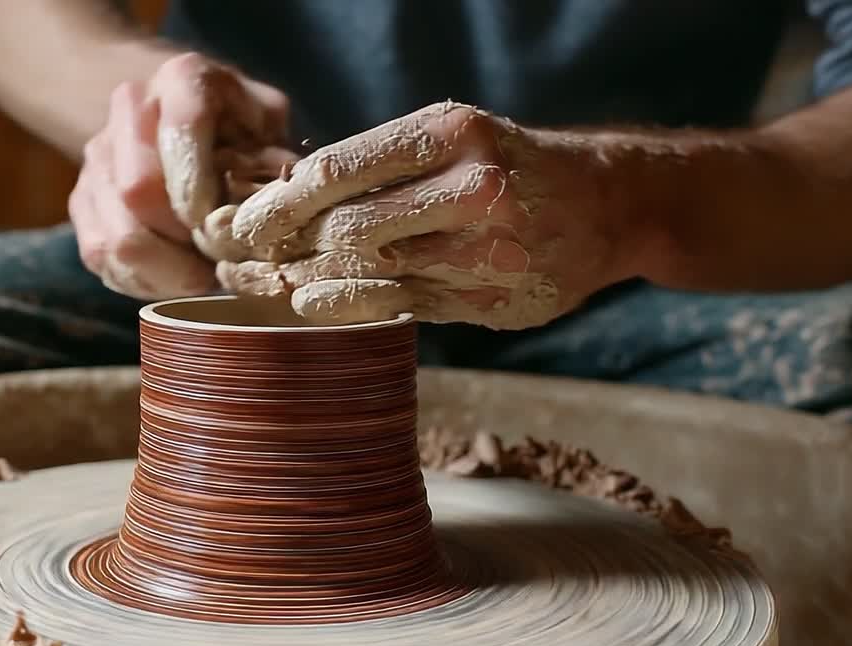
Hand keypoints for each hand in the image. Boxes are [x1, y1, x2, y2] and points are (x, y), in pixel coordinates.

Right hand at [69, 52, 291, 299]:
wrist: (175, 117)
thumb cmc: (237, 127)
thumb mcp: (267, 125)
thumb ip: (275, 156)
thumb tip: (277, 207)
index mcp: (183, 79)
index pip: (182, 129)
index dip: (198, 185)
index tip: (217, 225)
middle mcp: (129, 109)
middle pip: (137, 189)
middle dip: (182, 239)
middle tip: (217, 260)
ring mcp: (97, 156)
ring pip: (115, 234)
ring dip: (164, 269)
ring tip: (200, 275)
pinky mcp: (81, 201)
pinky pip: (100, 256)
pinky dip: (140, 280)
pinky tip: (173, 277)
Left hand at [207, 102, 638, 328]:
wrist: (605, 206)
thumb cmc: (505, 165)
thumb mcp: (453, 137)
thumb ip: (380, 163)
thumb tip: (286, 195)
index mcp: (453, 134)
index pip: (337, 170)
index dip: (280, 202)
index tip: (246, 218)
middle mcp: (473, 189)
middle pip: (346, 227)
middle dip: (289, 244)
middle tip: (254, 254)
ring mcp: (484, 251)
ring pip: (370, 271)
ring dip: (312, 278)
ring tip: (278, 276)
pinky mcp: (489, 299)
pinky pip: (399, 305)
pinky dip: (347, 304)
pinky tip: (315, 301)